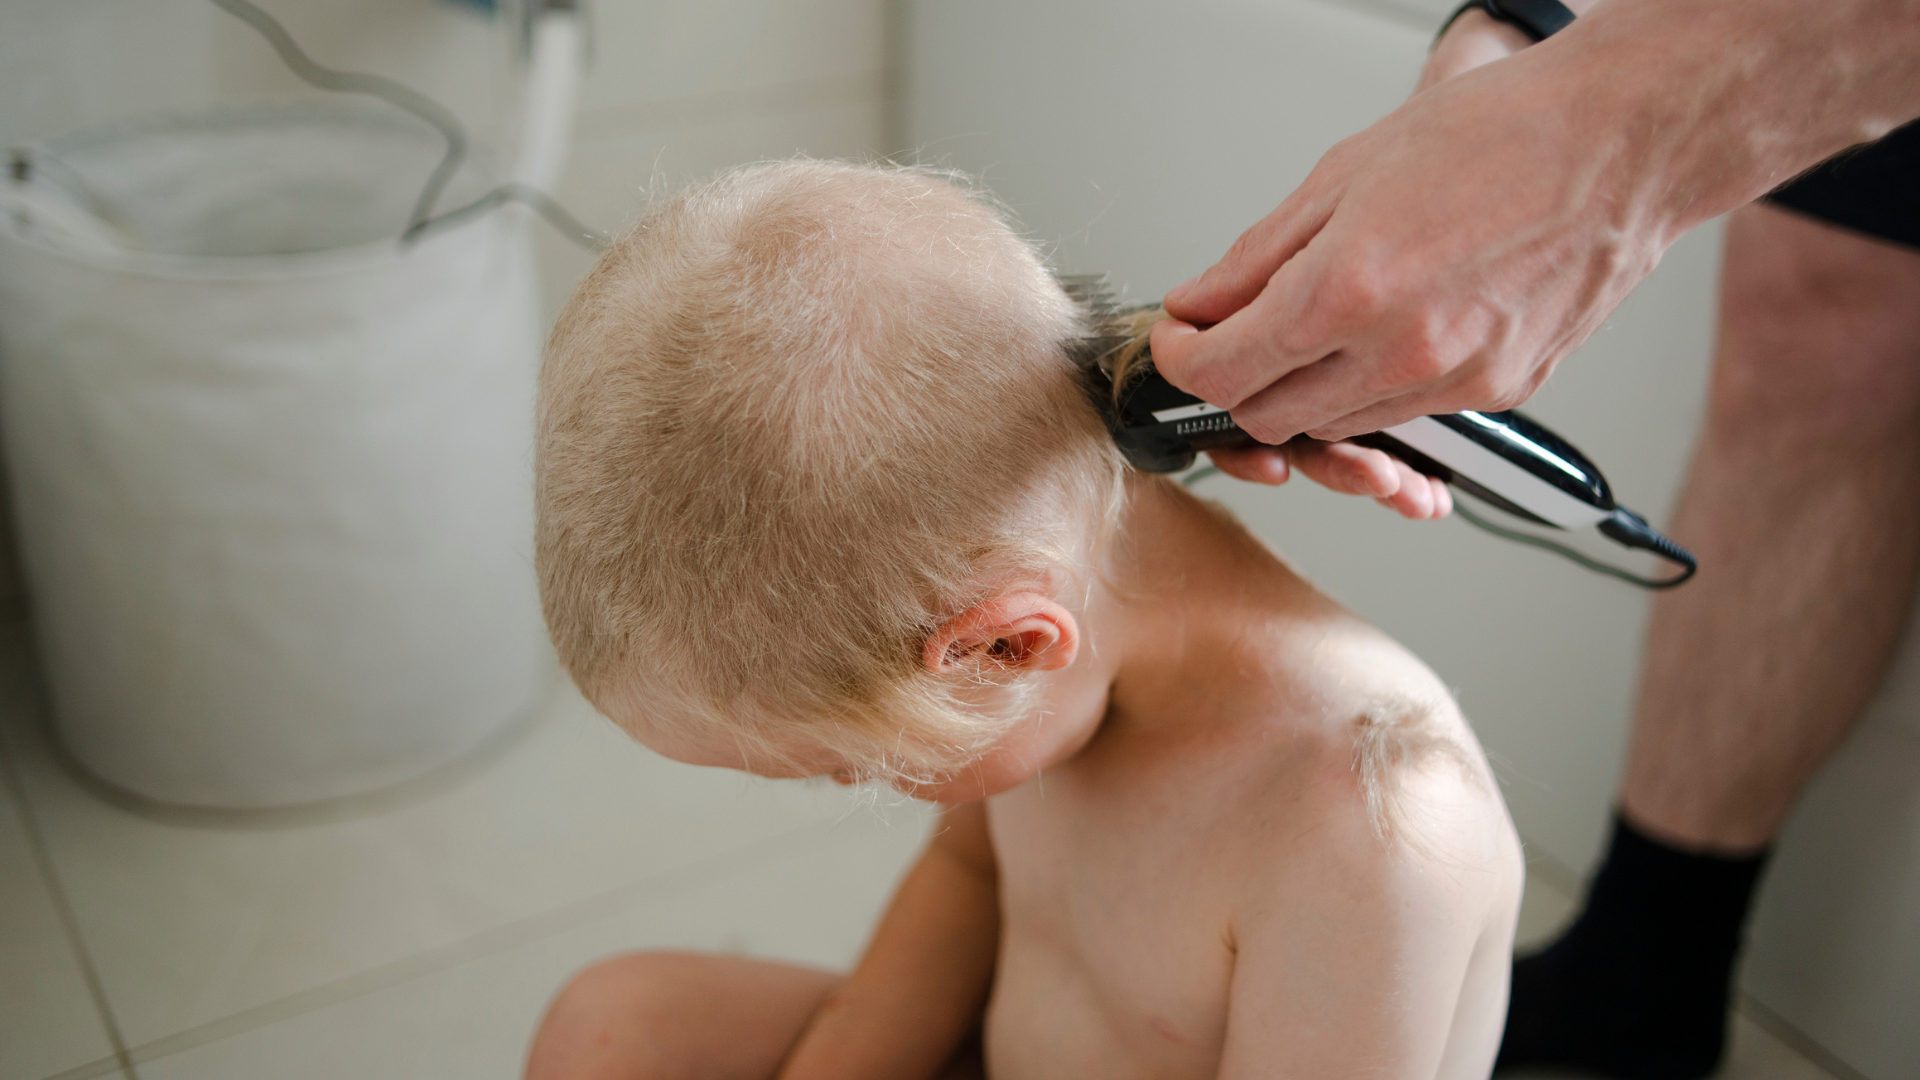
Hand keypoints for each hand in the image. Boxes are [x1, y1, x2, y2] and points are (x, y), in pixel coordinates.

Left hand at [1189, 10, 1528, 515]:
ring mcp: (1455, 381)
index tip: (1181, 339)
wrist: (1622, 144)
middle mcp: (1400, 350)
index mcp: (1349, 289)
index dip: (1183, 361)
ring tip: (1310, 332)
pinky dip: (1370, 393)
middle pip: (1270, 416)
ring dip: (1303, 394)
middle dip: (1235, 385)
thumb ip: (1257, 256)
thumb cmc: (1500, 136)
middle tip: (1231, 340)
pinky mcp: (1498, 393)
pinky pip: (1404, 417)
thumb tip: (1201, 304)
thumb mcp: (1344, 173)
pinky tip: (1377, 340)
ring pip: (1336, 426)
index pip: (1223, 372)